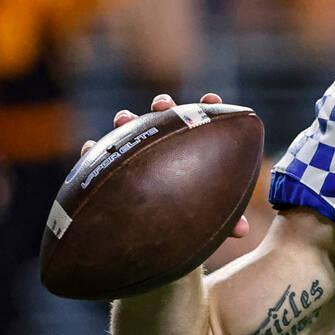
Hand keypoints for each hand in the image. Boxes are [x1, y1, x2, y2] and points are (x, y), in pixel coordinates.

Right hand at [80, 92, 250, 238]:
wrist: (154, 235)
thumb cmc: (188, 218)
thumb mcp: (207, 218)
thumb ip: (225, 220)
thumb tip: (243, 231)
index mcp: (191, 149)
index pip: (202, 120)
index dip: (206, 106)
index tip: (211, 99)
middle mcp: (163, 144)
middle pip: (164, 117)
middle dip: (164, 105)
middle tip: (164, 104)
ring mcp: (135, 152)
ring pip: (128, 128)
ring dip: (126, 119)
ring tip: (124, 119)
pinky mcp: (109, 167)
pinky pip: (97, 154)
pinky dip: (94, 149)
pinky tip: (91, 148)